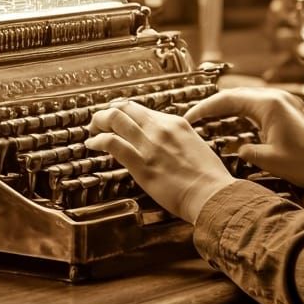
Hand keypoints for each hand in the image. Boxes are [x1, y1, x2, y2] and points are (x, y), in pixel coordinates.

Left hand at [86, 99, 237, 222]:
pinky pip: (112, 143)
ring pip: (115, 120)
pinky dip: (98, 141)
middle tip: (98, 121)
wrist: (212, 194)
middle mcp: (160, 128)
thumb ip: (176, 139)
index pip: (141, 109)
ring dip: (99, 123)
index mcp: (175, 123)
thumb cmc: (207, 177)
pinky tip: (92, 145)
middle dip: (107, 113)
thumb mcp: (194, 146)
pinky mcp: (141, 164)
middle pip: (124, 108)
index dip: (123, 111)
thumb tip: (163, 142)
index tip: (116, 117)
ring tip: (92, 130)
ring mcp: (150, 145)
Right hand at [185, 88, 303, 192]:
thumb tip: (234, 148)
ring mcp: (279, 102)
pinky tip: (226, 123)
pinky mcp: (282, 110)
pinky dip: (236, 112)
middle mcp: (273, 97)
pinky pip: (252, 106)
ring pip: (242, 99)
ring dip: (222, 107)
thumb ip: (245, 151)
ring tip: (204, 120)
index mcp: (268, 105)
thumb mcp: (269, 160)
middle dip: (210, 106)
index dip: (205, 108)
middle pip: (233, 95)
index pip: (227, 99)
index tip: (188, 118)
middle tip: (191, 119)